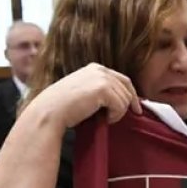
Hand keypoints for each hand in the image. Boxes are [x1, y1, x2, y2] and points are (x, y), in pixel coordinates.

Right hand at [23, 63, 141, 129]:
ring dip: (118, 112)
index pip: (122, 79)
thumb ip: (100, 90)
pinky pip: (121, 105)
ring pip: (125, 99)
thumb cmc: (64, 107)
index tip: (136, 107)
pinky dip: (116, 115)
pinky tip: (104, 119)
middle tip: (132, 115)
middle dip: (130, 103)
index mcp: (95, 68)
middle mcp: (99, 70)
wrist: (50, 111)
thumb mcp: (84, 92)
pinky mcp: (103, 89)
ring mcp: (102, 78)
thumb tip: (122, 100)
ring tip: (105, 119)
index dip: (131, 94)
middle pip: (127, 87)